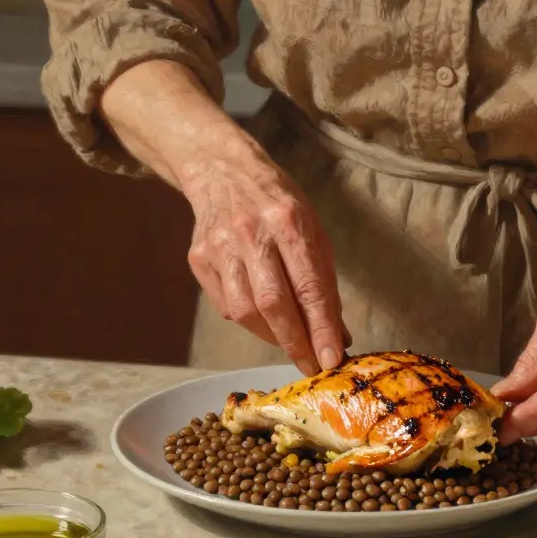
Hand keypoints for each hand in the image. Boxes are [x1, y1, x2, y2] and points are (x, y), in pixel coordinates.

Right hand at [181, 152, 349, 375]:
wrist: (222, 171)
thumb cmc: (277, 203)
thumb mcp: (312, 229)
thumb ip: (324, 281)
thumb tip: (338, 334)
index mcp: (288, 221)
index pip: (309, 286)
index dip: (321, 328)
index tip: (332, 358)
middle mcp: (251, 233)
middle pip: (273, 303)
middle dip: (296, 342)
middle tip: (311, 366)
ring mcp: (220, 246)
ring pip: (245, 311)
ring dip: (272, 336)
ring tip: (290, 342)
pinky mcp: (199, 259)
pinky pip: (226, 306)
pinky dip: (249, 321)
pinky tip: (262, 318)